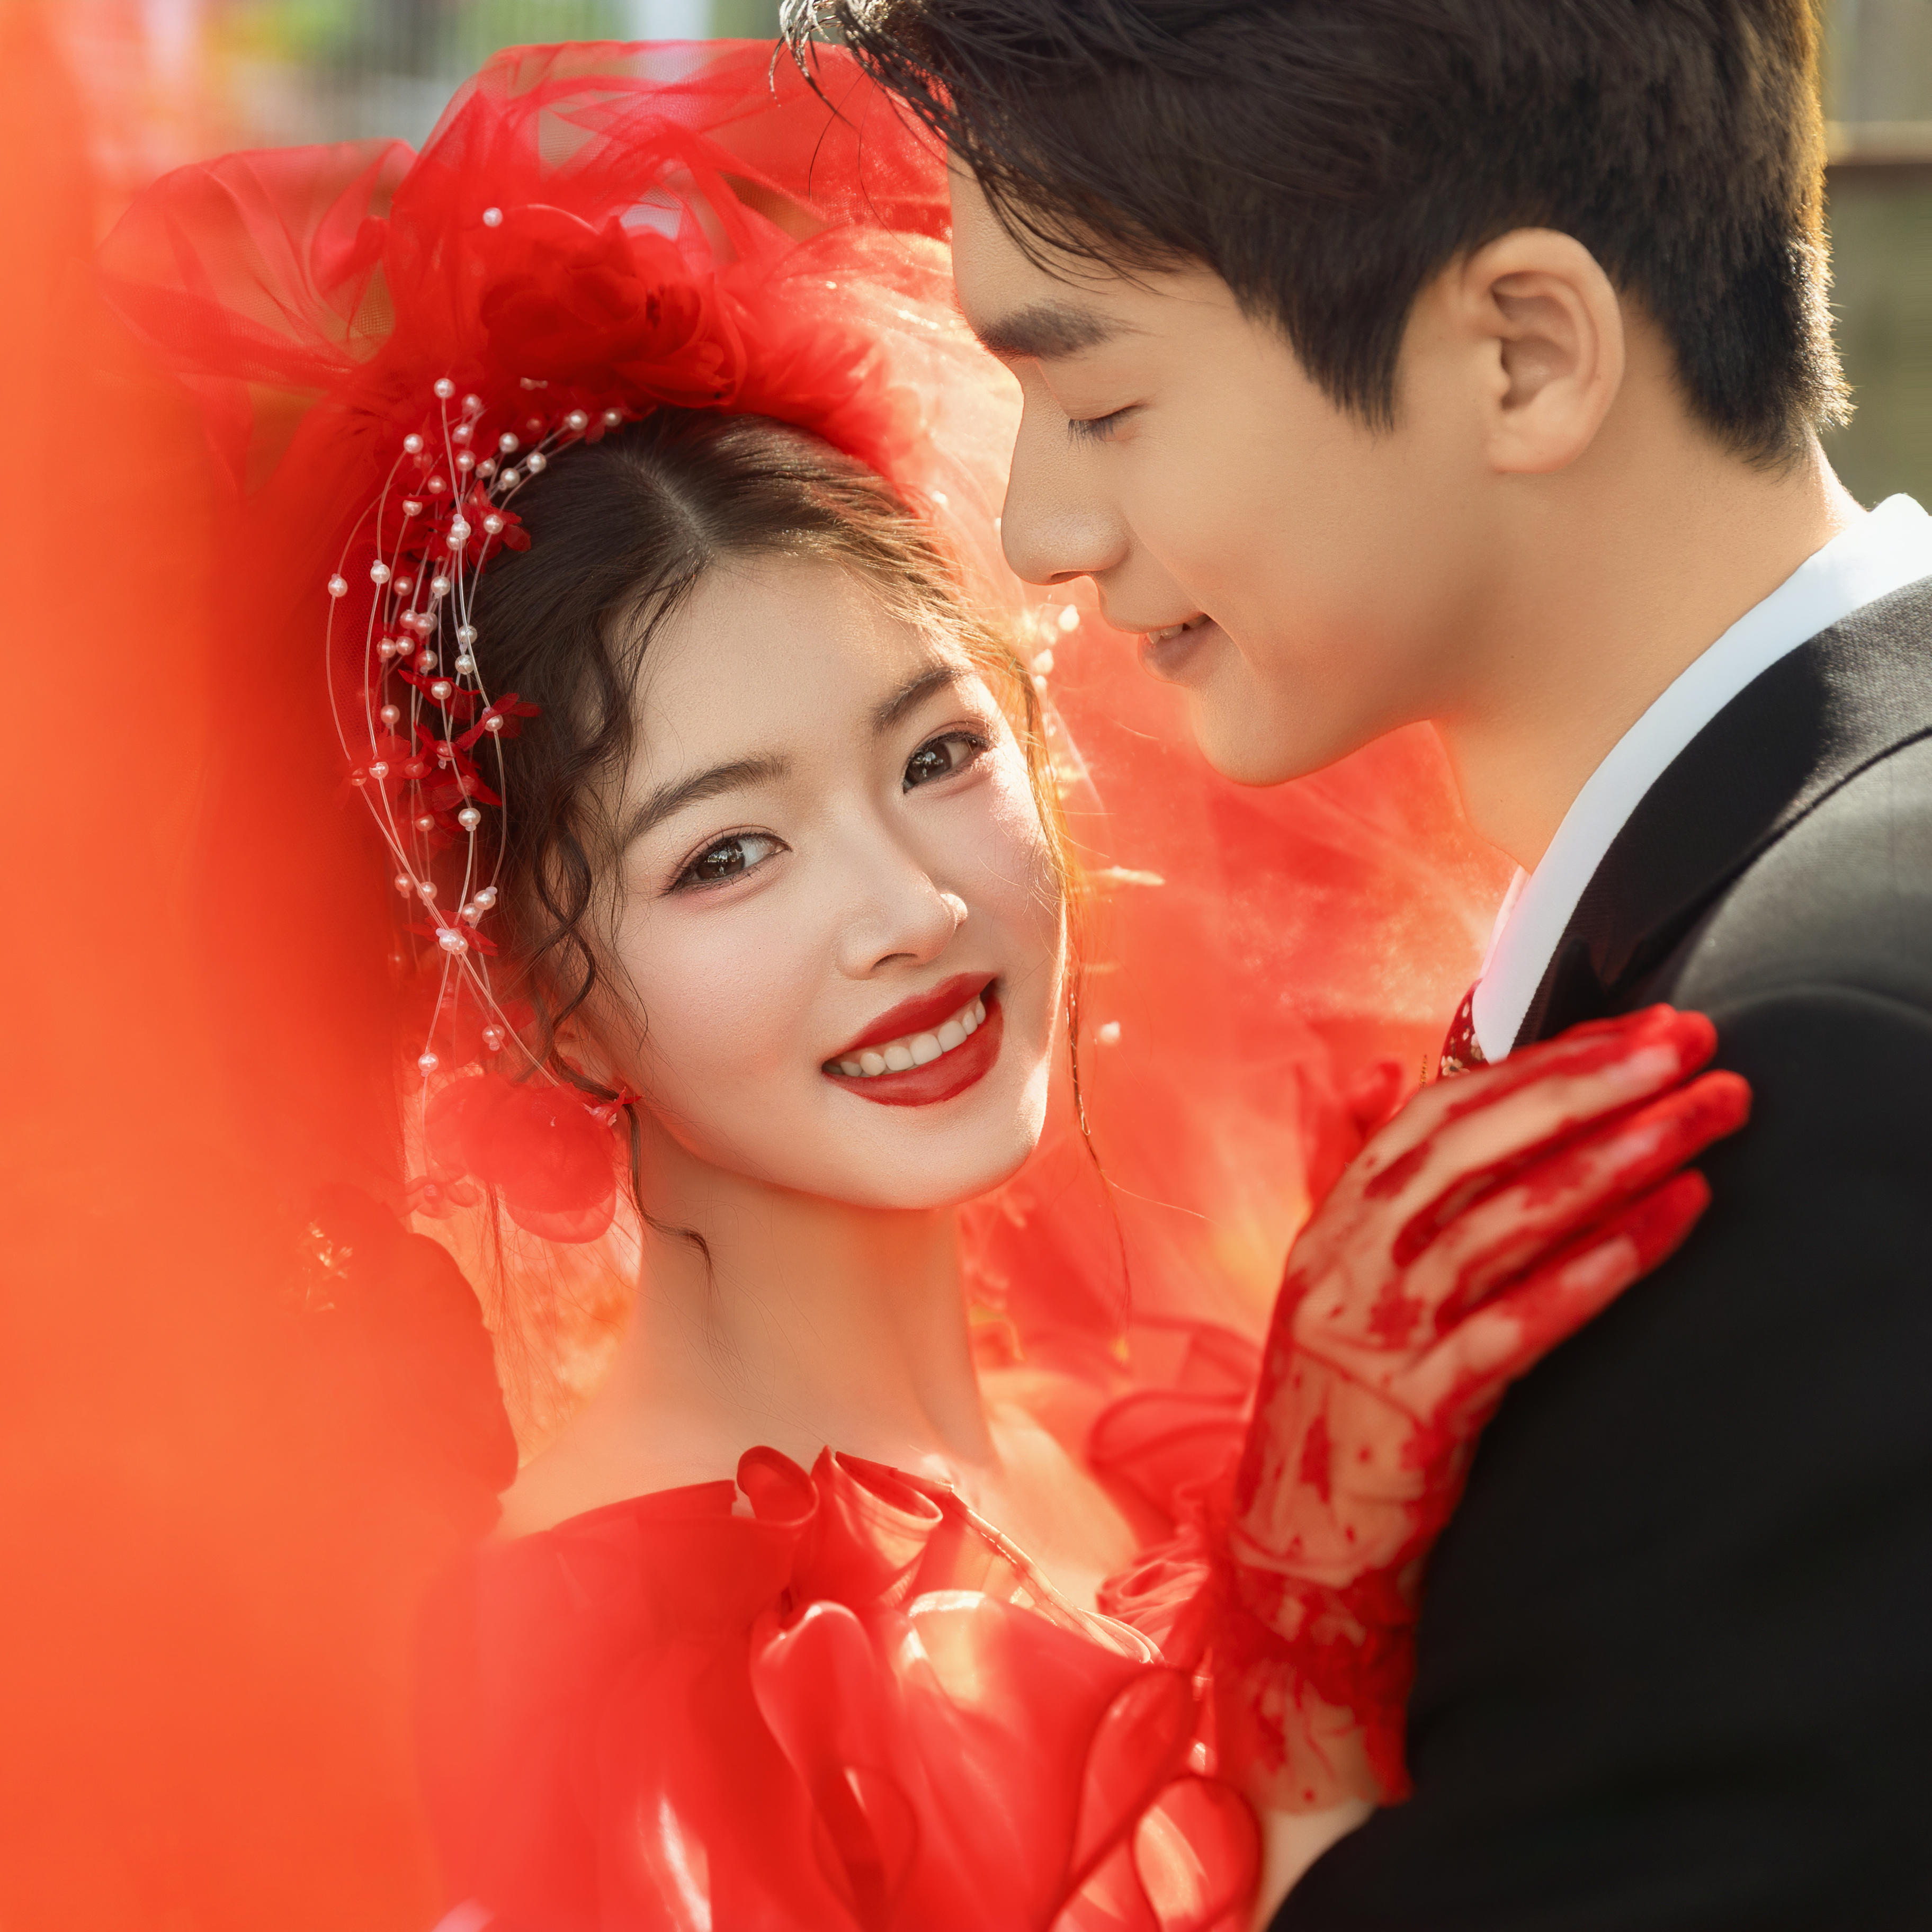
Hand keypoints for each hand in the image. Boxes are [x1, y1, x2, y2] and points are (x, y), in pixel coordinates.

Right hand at [1222, 1005, 1750, 1808]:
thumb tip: (1378, 1073)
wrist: (1295, 1543)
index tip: (1632, 1032)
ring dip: (1614, 1160)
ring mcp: (1377, 1332)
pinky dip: (1596, 1267)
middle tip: (1687, 1049)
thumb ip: (1351, 1171)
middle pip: (1476, 1148)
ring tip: (1700, 1122)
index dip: (1539, 1063)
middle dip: (1591, 1087)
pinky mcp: (1418, 1406)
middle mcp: (1346, 1262)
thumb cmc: (1333, 1403)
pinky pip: (1519, 1323)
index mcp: (1332, 1222)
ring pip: (1504, 1221)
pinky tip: (1667, 1223)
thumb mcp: (1330, 1277)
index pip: (1439, 1110)